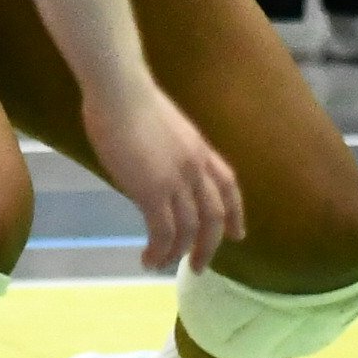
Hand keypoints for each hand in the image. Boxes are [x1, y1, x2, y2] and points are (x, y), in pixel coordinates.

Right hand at [81, 73, 247, 273]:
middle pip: (214, 215)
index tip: (237, 234)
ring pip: (189, 230)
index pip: (228, 185)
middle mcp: (196, 167)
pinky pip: (163, 232)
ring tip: (163, 266)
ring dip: (178, 253)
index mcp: (200, 149)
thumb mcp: (165, 128)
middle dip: (210, 245)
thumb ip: (169, 151)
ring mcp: (177, 180)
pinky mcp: (153, 191)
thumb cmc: (130, 100)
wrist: (120, 90)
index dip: (235, 213)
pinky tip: (148, 259)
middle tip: (199, 266)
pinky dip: (159, 251)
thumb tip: (158, 169)